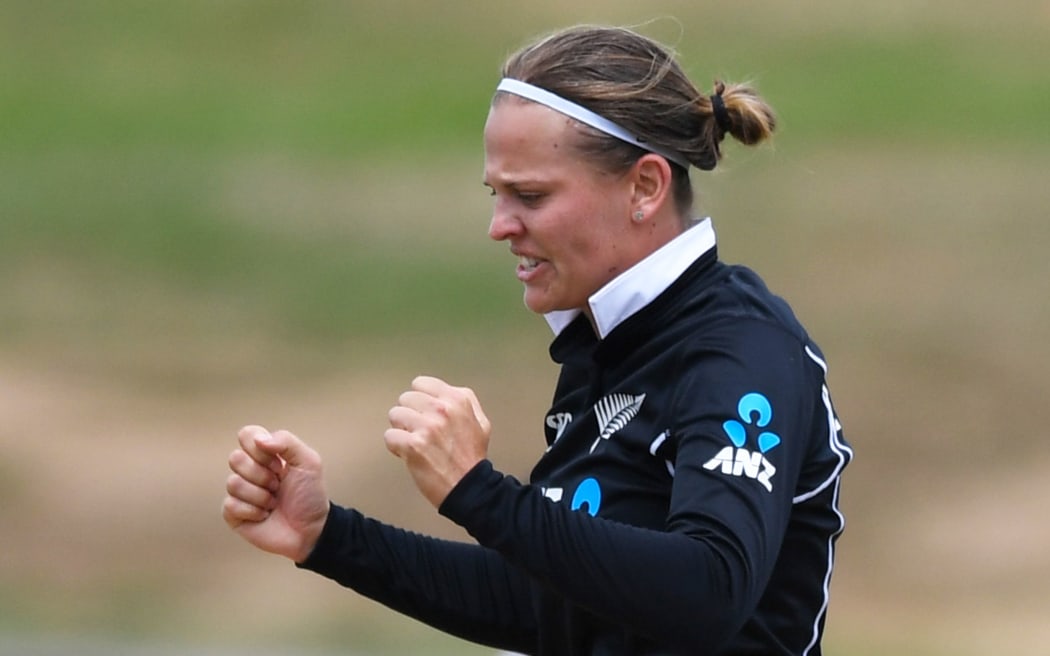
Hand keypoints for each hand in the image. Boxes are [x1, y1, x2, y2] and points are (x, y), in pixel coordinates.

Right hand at [222, 425, 329, 562]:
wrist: (311, 529)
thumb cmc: (310, 494)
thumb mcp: (309, 462)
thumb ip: (286, 441)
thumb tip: (258, 439)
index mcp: (265, 453)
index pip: (247, 435)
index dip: (261, 450)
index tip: (280, 464)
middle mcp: (249, 470)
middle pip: (236, 458)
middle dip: (263, 475)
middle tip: (278, 485)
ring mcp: (239, 491)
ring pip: (233, 483)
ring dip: (261, 496)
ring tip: (274, 502)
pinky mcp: (233, 513)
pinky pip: (230, 505)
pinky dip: (253, 512)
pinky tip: (264, 516)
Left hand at [385, 376, 490, 507]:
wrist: (469, 488)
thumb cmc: (472, 457)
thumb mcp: (481, 422)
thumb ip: (466, 402)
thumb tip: (445, 392)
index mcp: (458, 399)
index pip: (421, 383)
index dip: (420, 400)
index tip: (424, 413)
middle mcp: (442, 409)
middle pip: (405, 399)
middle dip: (410, 415)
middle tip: (421, 432)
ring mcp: (426, 426)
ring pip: (395, 415)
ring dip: (402, 430)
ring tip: (416, 443)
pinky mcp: (412, 445)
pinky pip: (389, 436)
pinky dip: (396, 447)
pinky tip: (409, 454)